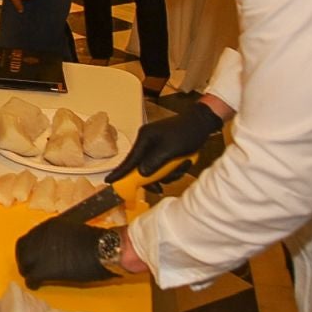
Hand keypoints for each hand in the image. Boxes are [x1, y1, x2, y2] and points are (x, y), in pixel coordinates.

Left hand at [15, 192, 127, 287]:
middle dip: (25, 258)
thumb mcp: (76, 231)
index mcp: (50, 225)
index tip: (37, 254)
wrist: (106, 250)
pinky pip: (31, 278)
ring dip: (27, 270)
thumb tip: (60, 249)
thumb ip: (62, 238)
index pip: (32, 236)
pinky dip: (33, 283)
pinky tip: (37, 286)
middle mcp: (40, 235)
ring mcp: (40, 252)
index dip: (33, 247)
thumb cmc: (100, 242)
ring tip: (34, 278)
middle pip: (22, 248)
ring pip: (24, 263)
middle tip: (30, 267)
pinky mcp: (44, 268)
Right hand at [105, 101, 225, 184]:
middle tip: (159, 188)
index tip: (109, 181)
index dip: (119, 172)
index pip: (129, 159)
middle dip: (155, 177)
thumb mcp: (170, 149)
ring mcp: (157, 146)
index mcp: (145, 138)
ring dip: (169, 173)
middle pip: (143, 167)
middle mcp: (148, 142)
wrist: (203, 122)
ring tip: (182, 165)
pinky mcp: (166, 150)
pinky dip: (174, 168)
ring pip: (156, 168)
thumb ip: (154, 162)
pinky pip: (165, 165)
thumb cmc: (187, 132)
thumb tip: (141, 174)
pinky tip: (184, 162)